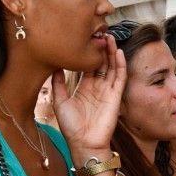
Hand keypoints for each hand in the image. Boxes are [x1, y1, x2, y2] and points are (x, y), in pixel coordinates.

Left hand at [53, 34, 124, 151]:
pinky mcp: (116, 96)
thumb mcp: (60, 102)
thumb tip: (54, 66)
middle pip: (102, 63)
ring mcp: (108, 91)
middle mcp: (97, 87)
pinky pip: (120, 77)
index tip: (86, 39)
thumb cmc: (71, 127)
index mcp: (84, 88)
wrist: (83, 143)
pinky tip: (118, 52)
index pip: (88, 66)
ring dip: (112, 53)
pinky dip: (120, 64)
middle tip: (100, 33)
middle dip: (102, 49)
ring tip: (110, 37)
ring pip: (112, 67)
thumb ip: (58, 84)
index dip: (89, 53)